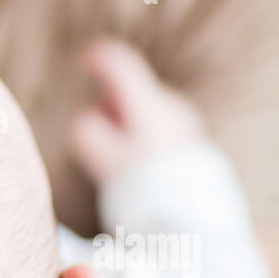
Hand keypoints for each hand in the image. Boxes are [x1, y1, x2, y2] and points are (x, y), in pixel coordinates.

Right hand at [70, 37, 204, 184]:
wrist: (191, 219)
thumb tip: (88, 119)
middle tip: (103, 141)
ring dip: (130, 125)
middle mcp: (172, 106)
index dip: (97, 58)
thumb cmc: (144, 188)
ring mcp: (187, 122)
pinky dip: (146, 138)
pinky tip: (144, 168)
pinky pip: (161, 128)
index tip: (84, 60)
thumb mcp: (103, 160)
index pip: (121, 65)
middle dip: (112, 108)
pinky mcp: (193, 141)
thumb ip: (86, 131)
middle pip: (132, 92)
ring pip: (146, 111)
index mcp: (148, 106)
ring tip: (125, 162)